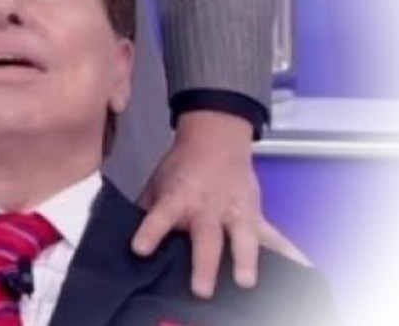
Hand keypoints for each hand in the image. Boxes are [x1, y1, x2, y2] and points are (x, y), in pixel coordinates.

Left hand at [131, 111, 309, 297]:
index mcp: (178, 198)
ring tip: (246, 282)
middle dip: (203, 263)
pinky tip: (302, 268)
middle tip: (201, 290)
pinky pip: (273, 235)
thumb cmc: (182, 165)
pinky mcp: (253, 214)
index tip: (141, 249)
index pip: (160, 216)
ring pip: (242, 237)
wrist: (216, 136)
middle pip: (206, 236)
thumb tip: (125, 235)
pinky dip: (288, 252)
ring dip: (245, 260)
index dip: (150, 232)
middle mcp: (207, 208)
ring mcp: (233, 212)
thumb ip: (147, 210)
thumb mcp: (157, 184)